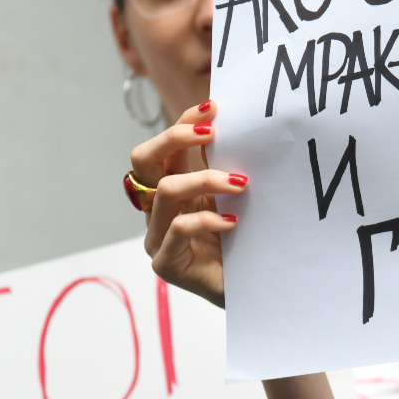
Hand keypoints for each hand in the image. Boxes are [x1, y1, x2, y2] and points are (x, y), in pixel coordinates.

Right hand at [130, 101, 245, 308]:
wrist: (255, 290)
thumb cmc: (244, 243)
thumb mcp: (231, 197)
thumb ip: (222, 167)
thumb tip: (231, 123)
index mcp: (169, 191)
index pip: (162, 148)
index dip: (182, 124)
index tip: (213, 108)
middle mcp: (156, 212)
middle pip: (143, 160)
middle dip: (176, 137)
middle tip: (212, 131)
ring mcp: (157, 238)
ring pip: (166, 191)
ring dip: (206, 179)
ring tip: (241, 182)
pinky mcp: (166, 263)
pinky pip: (178, 228)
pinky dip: (208, 219)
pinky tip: (233, 221)